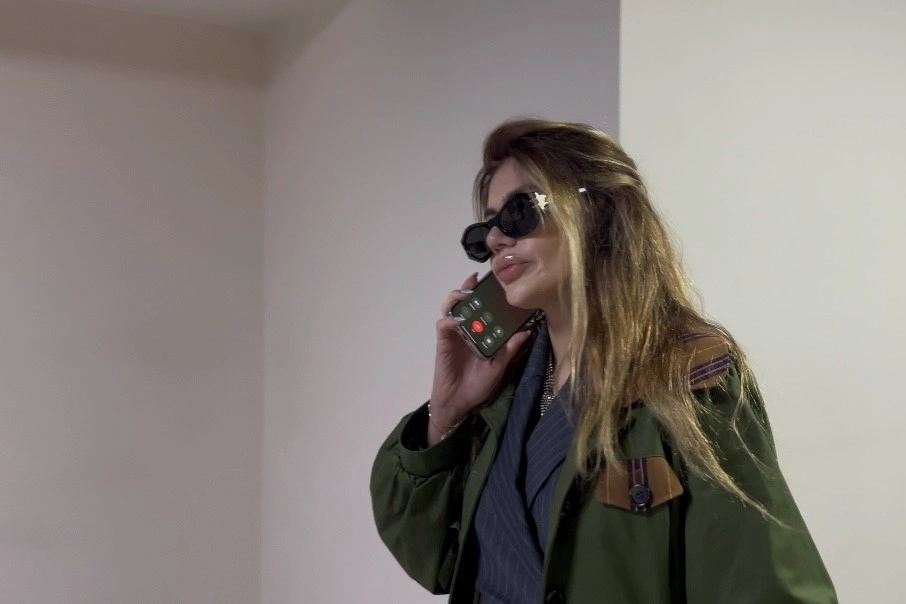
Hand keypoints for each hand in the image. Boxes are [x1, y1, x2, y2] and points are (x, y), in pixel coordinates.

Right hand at [428, 273, 531, 440]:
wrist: (459, 402)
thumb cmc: (478, 385)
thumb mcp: (498, 366)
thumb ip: (510, 349)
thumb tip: (527, 331)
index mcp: (480, 333)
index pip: (482, 308)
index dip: (485, 294)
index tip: (494, 281)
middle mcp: (466, 330)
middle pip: (464, 302)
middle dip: (468, 288)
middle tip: (476, 280)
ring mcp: (453, 335)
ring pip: (450, 308)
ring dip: (456, 299)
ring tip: (464, 294)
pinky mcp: (443, 343)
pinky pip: (442, 325)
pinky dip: (449, 320)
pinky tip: (457, 320)